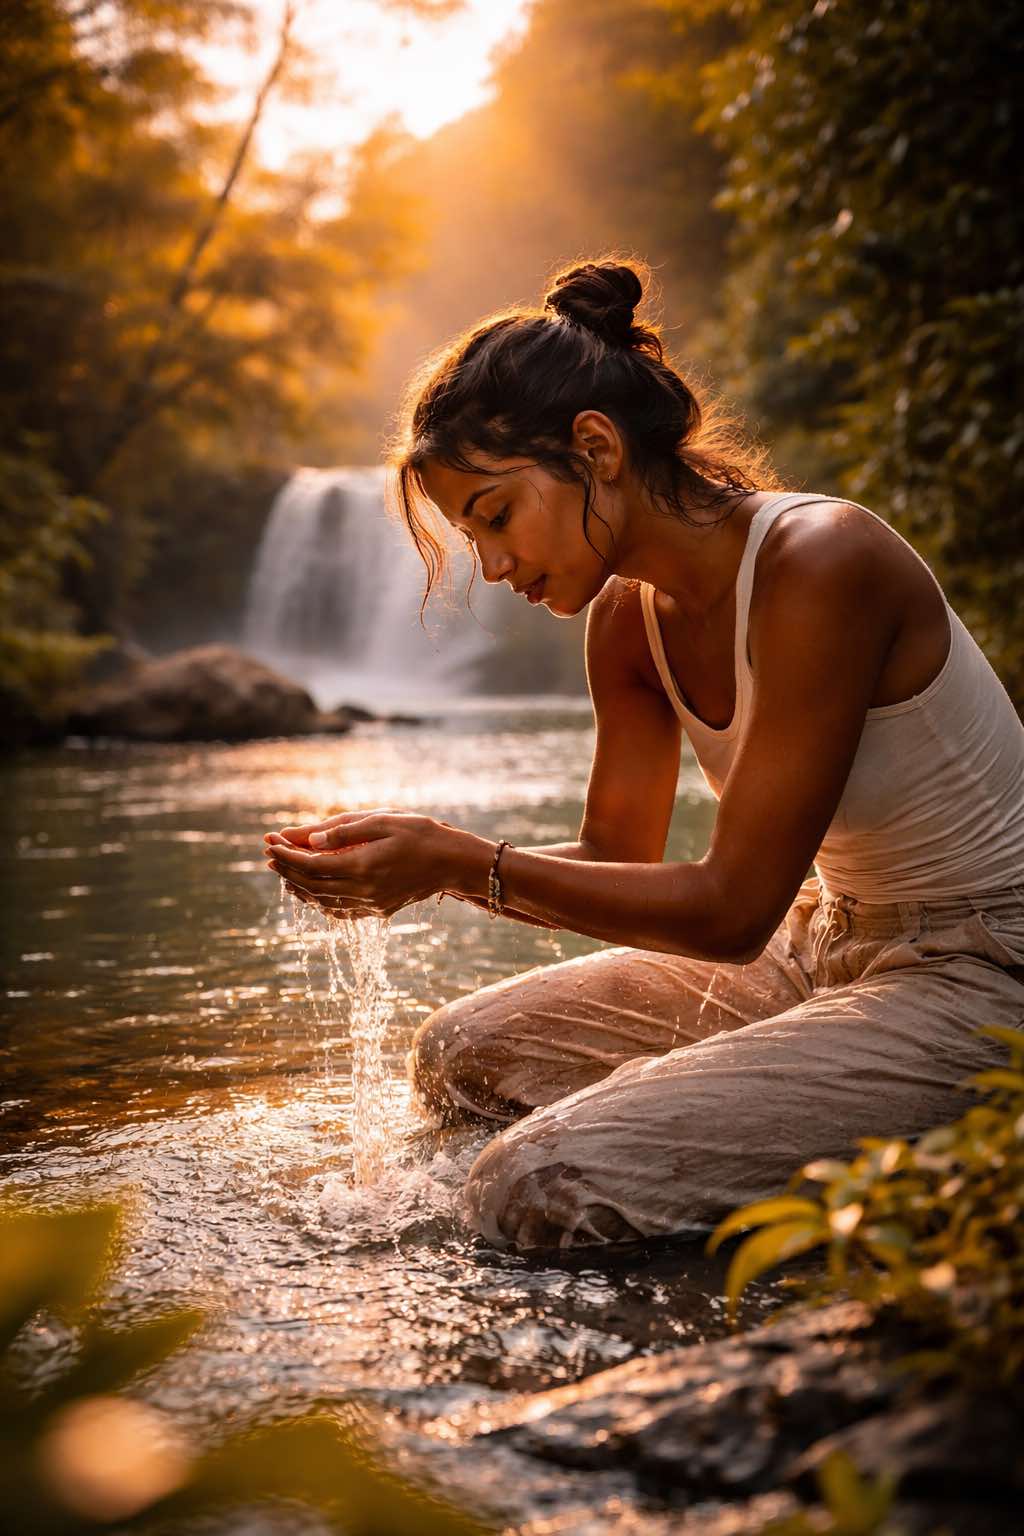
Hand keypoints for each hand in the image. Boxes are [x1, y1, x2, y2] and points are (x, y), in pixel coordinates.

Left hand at [263, 811, 463, 918]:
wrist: (453, 862)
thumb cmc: (421, 834)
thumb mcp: (384, 821)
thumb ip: (345, 832)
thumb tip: (311, 841)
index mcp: (363, 866)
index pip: (312, 864)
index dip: (287, 854)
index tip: (270, 842)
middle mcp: (364, 890)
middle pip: (312, 884)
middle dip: (286, 870)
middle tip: (268, 855)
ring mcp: (372, 904)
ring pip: (323, 901)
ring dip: (298, 887)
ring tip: (282, 873)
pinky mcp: (379, 909)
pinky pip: (340, 911)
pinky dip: (319, 902)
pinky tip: (310, 892)